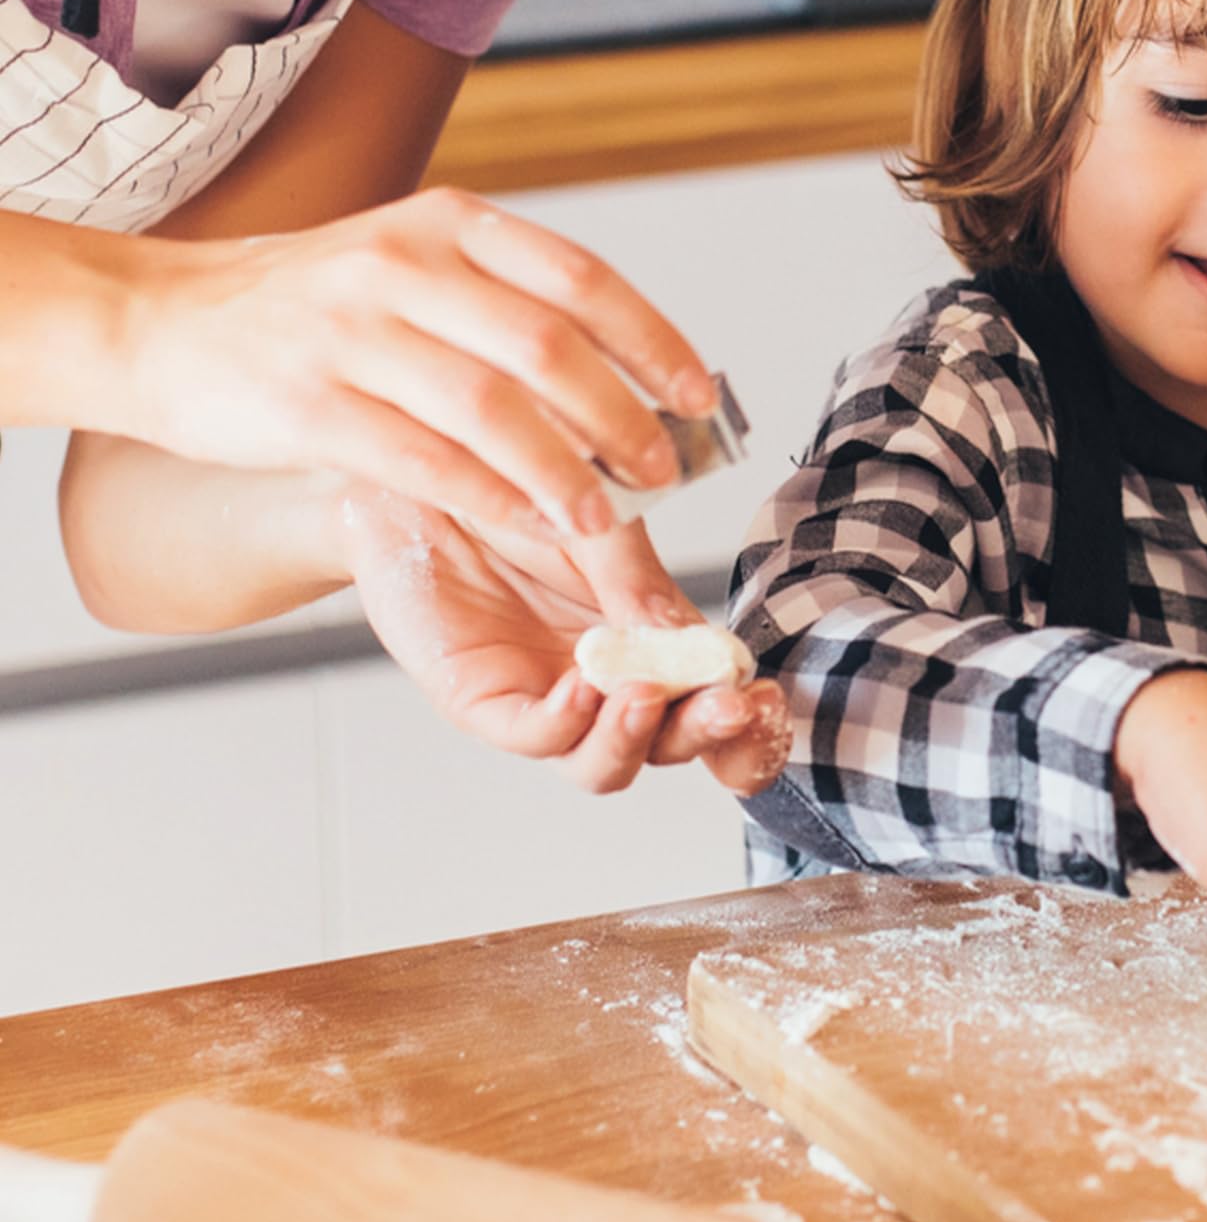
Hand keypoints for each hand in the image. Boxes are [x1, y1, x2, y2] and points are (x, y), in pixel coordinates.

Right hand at [120, 187, 710, 540]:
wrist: (158, 320)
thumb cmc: (305, 303)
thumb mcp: (408, 261)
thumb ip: (501, 298)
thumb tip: (624, 364)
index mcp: (446, 225)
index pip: (580, 278)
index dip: (652, 339)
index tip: (698, 394)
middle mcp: (403, 267)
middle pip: (548, 347)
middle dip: (621, 416)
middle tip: (664, 469)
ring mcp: (350, 334)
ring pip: (491, 409)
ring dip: (563, 470)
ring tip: (604, 517)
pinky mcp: (305, 405)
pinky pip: (420, 460)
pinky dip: (488, 498)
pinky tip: (526, 525)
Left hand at [342, 489, 786, 796]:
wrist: (426, 460)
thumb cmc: (516, 483)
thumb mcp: (605, 522)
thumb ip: (643, 584)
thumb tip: (701, 648)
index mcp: (648, 636)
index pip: (710, 699)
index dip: (746, 722)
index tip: (766, 702)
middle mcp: (604, 677)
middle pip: (667, 744)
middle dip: (706, 736)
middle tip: (729, 708)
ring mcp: (545, 694)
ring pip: (601, 761)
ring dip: (636, 739)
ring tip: (648, 696)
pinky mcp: (482, 699)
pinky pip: (533, 733)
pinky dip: (568, 719)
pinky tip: (586, 682)